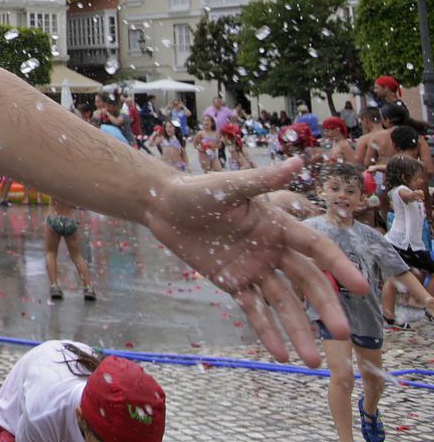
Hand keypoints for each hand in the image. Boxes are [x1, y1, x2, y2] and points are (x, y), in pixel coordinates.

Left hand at [142, 157, 368, 366]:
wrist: (162, 206)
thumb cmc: (198, 190)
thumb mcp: (229, 186)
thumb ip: (263, 180)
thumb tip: (298, 161)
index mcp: (278, 226)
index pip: (316, 249)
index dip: (339, 267)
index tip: (360, 288)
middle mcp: (272, 250)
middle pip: (307, 283)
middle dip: (325, 308)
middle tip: (341, 334)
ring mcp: (254, 269)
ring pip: (283, 304)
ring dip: (298, 330)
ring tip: (311, 361)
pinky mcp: (233, 282)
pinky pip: (254, 310)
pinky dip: (266, 331)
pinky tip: (279, 354)